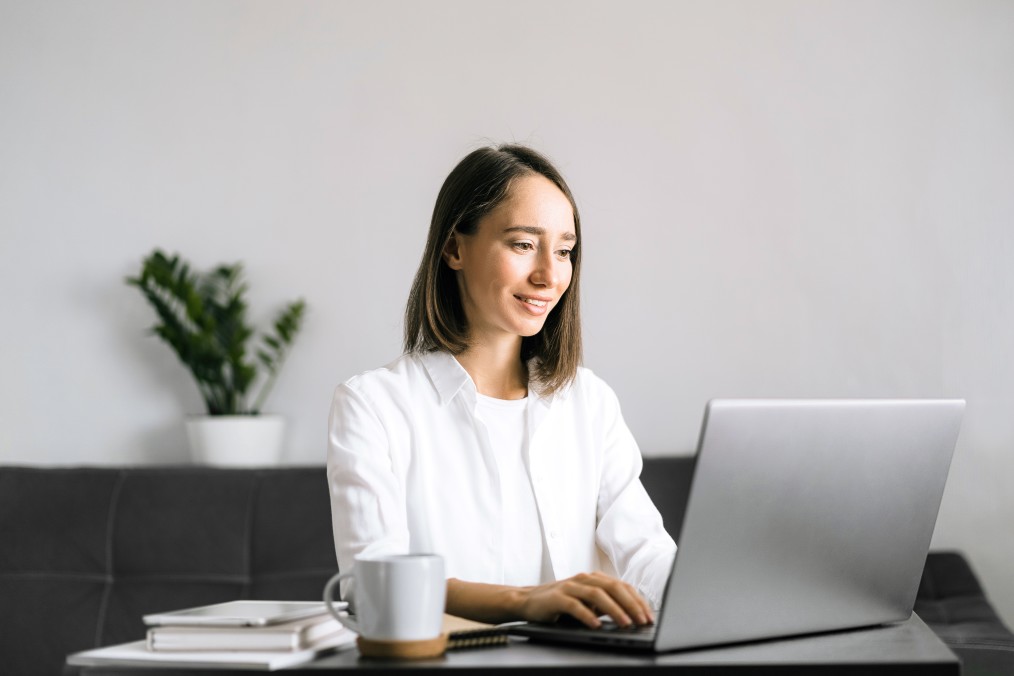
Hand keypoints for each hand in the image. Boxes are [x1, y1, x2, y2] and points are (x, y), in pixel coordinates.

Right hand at [517, 572, 653, 628]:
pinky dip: (587, 615)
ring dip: (614, 610)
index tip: (649, 616)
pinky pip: (575, 605)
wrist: (528, 601)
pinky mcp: (556, 597)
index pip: (622, 586)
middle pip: (613, 588)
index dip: (637, 601)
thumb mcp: (587, 603)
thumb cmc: (561, 603)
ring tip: (625, 623)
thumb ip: (605, 605)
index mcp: (595, 579)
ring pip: (597, 595)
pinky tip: (596, 625)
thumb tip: (631, 616)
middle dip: (631, 605)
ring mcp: (570, 586)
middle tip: (642, 621)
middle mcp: (584, 579)